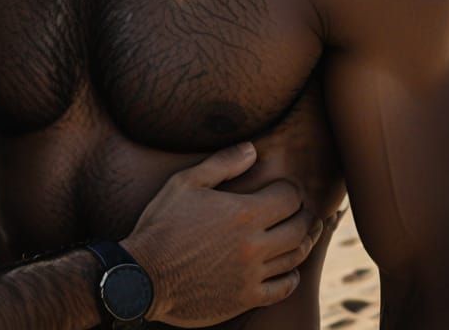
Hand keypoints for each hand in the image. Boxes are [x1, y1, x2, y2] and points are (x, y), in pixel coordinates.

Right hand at [121, 143, 321, 327]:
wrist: (144, 275)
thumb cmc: (162, 223)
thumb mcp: (186, 183)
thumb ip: (222, 164)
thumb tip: (252, 149)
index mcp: (243, 213)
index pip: (289, 198)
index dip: (290, 190)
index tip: (283, 188)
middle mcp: (254, 245)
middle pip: (299, 228)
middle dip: (303, 215)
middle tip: (299, 210)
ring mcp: (252, 275)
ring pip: (295, 258)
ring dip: (302, 243)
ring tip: (298, 234)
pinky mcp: (246, 298)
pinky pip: (283, 289)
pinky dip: (291, 276)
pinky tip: (286, 268)